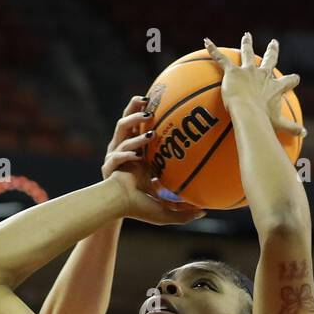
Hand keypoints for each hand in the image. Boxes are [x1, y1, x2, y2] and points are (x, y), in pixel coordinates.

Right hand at [103, 95, 205, 226]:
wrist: (120, 211)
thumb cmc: (140, 207)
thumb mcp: (165, 206)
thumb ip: (182, 207)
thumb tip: (205, 212)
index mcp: (137, 151)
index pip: (141, 126)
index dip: (147, 113)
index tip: (160, 103)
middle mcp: (124, 148)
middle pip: (128, 120)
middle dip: (135, 108)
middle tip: (148, 101)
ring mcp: (115, 154)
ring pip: (122, 131)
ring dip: (135, 126)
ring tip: (149, 128)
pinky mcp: (109, 166)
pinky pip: (118, 156)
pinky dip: (126, 153)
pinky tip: (135, 156)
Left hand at [205, 33, 303, 136]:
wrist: (248, 113)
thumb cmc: (264, 121)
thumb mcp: (280, 125)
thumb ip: (292, 128)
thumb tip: (305, 134)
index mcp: (275, 87)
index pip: (288, 81)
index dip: (292, 80)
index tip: (295, 79)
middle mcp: (263, 75)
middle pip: (270, 60)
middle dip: (272, 51)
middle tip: (274, 43)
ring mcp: (248, 72)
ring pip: (247, 54)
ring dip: (247, 44)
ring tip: (246, 36)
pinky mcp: (233, 72)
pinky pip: (221, 59)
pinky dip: (213, 50)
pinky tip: (207, 42)